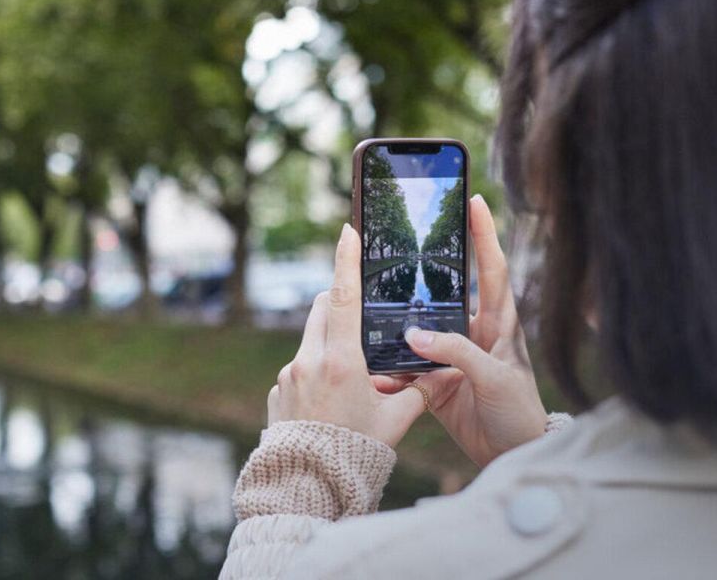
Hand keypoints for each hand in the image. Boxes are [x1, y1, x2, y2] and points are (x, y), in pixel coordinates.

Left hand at [267, 224, 428, 447]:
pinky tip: (330, 401)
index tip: (346, 230)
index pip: (343, 297)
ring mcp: (288, 375)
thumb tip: (439, 373)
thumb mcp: (396, 421)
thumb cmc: (357, 453)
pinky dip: (316, 371)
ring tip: (352, 375)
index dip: (345, 260)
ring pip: (311, 339)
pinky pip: (299, 367)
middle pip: (324, 309)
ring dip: (330, 342)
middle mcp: (309, 361)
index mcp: (341, 361)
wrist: (308, 486)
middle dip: (341, 302)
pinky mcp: (277, 390)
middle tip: (362, 314)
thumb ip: (417, 391)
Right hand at [376, 195, 547, 466]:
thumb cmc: (519, 412)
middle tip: (403, 238)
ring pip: (419, 328)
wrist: (512, 455)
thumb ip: (457, 353)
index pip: (492, 269)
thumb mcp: (494, 377)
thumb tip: (415, 335)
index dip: (485, 234)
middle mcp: (473, 333)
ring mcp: (452, 356)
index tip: (475, 200)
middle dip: (426, 266)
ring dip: (397, 322)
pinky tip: (371, 369)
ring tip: (371, 301)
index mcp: (498, 324)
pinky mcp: (435, 382)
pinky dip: (389, 370)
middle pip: (447, 289)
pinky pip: (406, 368)